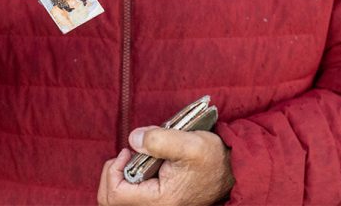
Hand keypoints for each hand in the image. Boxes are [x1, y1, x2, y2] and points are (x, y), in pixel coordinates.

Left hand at [97, 127, 233, 205]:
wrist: (229, 171)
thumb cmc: (212, 159)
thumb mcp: (189, 143)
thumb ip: (159, 140)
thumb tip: (133, 140)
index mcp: (160, 201)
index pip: (115, 195)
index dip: (113, 170)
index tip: (128, 152)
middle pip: (111, 200)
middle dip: (112, 173)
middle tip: (127, 155)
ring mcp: (157, 205)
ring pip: (119, 198)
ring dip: (120, 175)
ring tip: (135, 157)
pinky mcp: (157, 200)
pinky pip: (130, 195)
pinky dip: (129, 178)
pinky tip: (142, 164)